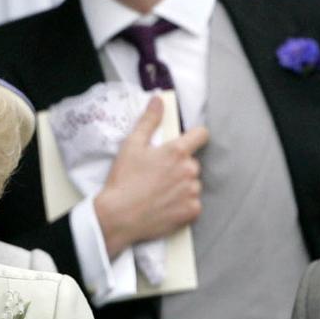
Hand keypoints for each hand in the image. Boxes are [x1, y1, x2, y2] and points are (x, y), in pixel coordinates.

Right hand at [93, 96, 207, 259]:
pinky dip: (183, 206)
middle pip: (192, 163)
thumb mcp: (131, 146)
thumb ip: (149, 121)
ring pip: (193, 184)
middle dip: (180, 168)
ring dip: (182, 187)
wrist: (118, 217)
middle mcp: (189, 170)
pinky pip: (194, 205)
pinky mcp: (192, 211)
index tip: (186, 143)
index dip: (194, 137)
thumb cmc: (124, 181)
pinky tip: (165, 207)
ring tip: (160, 194)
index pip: (201, 135)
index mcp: (177, 151)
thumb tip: (158, 101)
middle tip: (159, 177)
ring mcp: (192, 192)